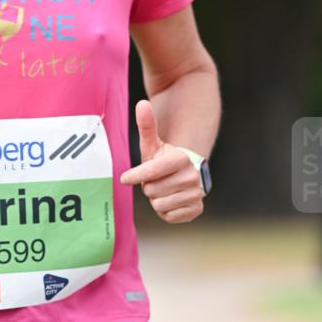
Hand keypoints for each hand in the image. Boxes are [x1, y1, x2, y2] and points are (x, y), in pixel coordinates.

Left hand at [120, 100, 204, 223]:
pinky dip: (166, 211)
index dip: (136, 176)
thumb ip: (146, 125)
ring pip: (159, 205)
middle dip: (150, 187)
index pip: (151, 171)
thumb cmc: (164, 159)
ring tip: (164, 189)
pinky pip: (168, 217)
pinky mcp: (196, 210)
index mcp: (181, 159)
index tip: (124, 178)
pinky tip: (172, 200)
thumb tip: (141, 104)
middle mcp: (192, 176)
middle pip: (152, 190)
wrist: (186, 175)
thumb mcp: (153, 144)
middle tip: (157, 180)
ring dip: (157, 199)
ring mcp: (196, 194)